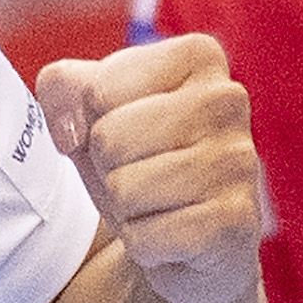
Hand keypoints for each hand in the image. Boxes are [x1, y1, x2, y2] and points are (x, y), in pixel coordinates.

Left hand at [35, 35, 264, 302]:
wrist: (188, 240)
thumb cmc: (141, 162)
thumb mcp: (94, 113)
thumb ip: (63, 89)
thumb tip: (69, 127)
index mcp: (197, 57)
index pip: (98, 90)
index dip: (95, 124)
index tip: (129, 137)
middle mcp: (228, 99)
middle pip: (110, 138)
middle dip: (110, 169)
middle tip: (143, 176)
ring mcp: (239, 161)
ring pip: (125, 189)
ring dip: (127, 209)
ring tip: (158, 205)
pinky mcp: (236, 222)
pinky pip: (147, 237)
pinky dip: (146, 246)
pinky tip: (174, 238)